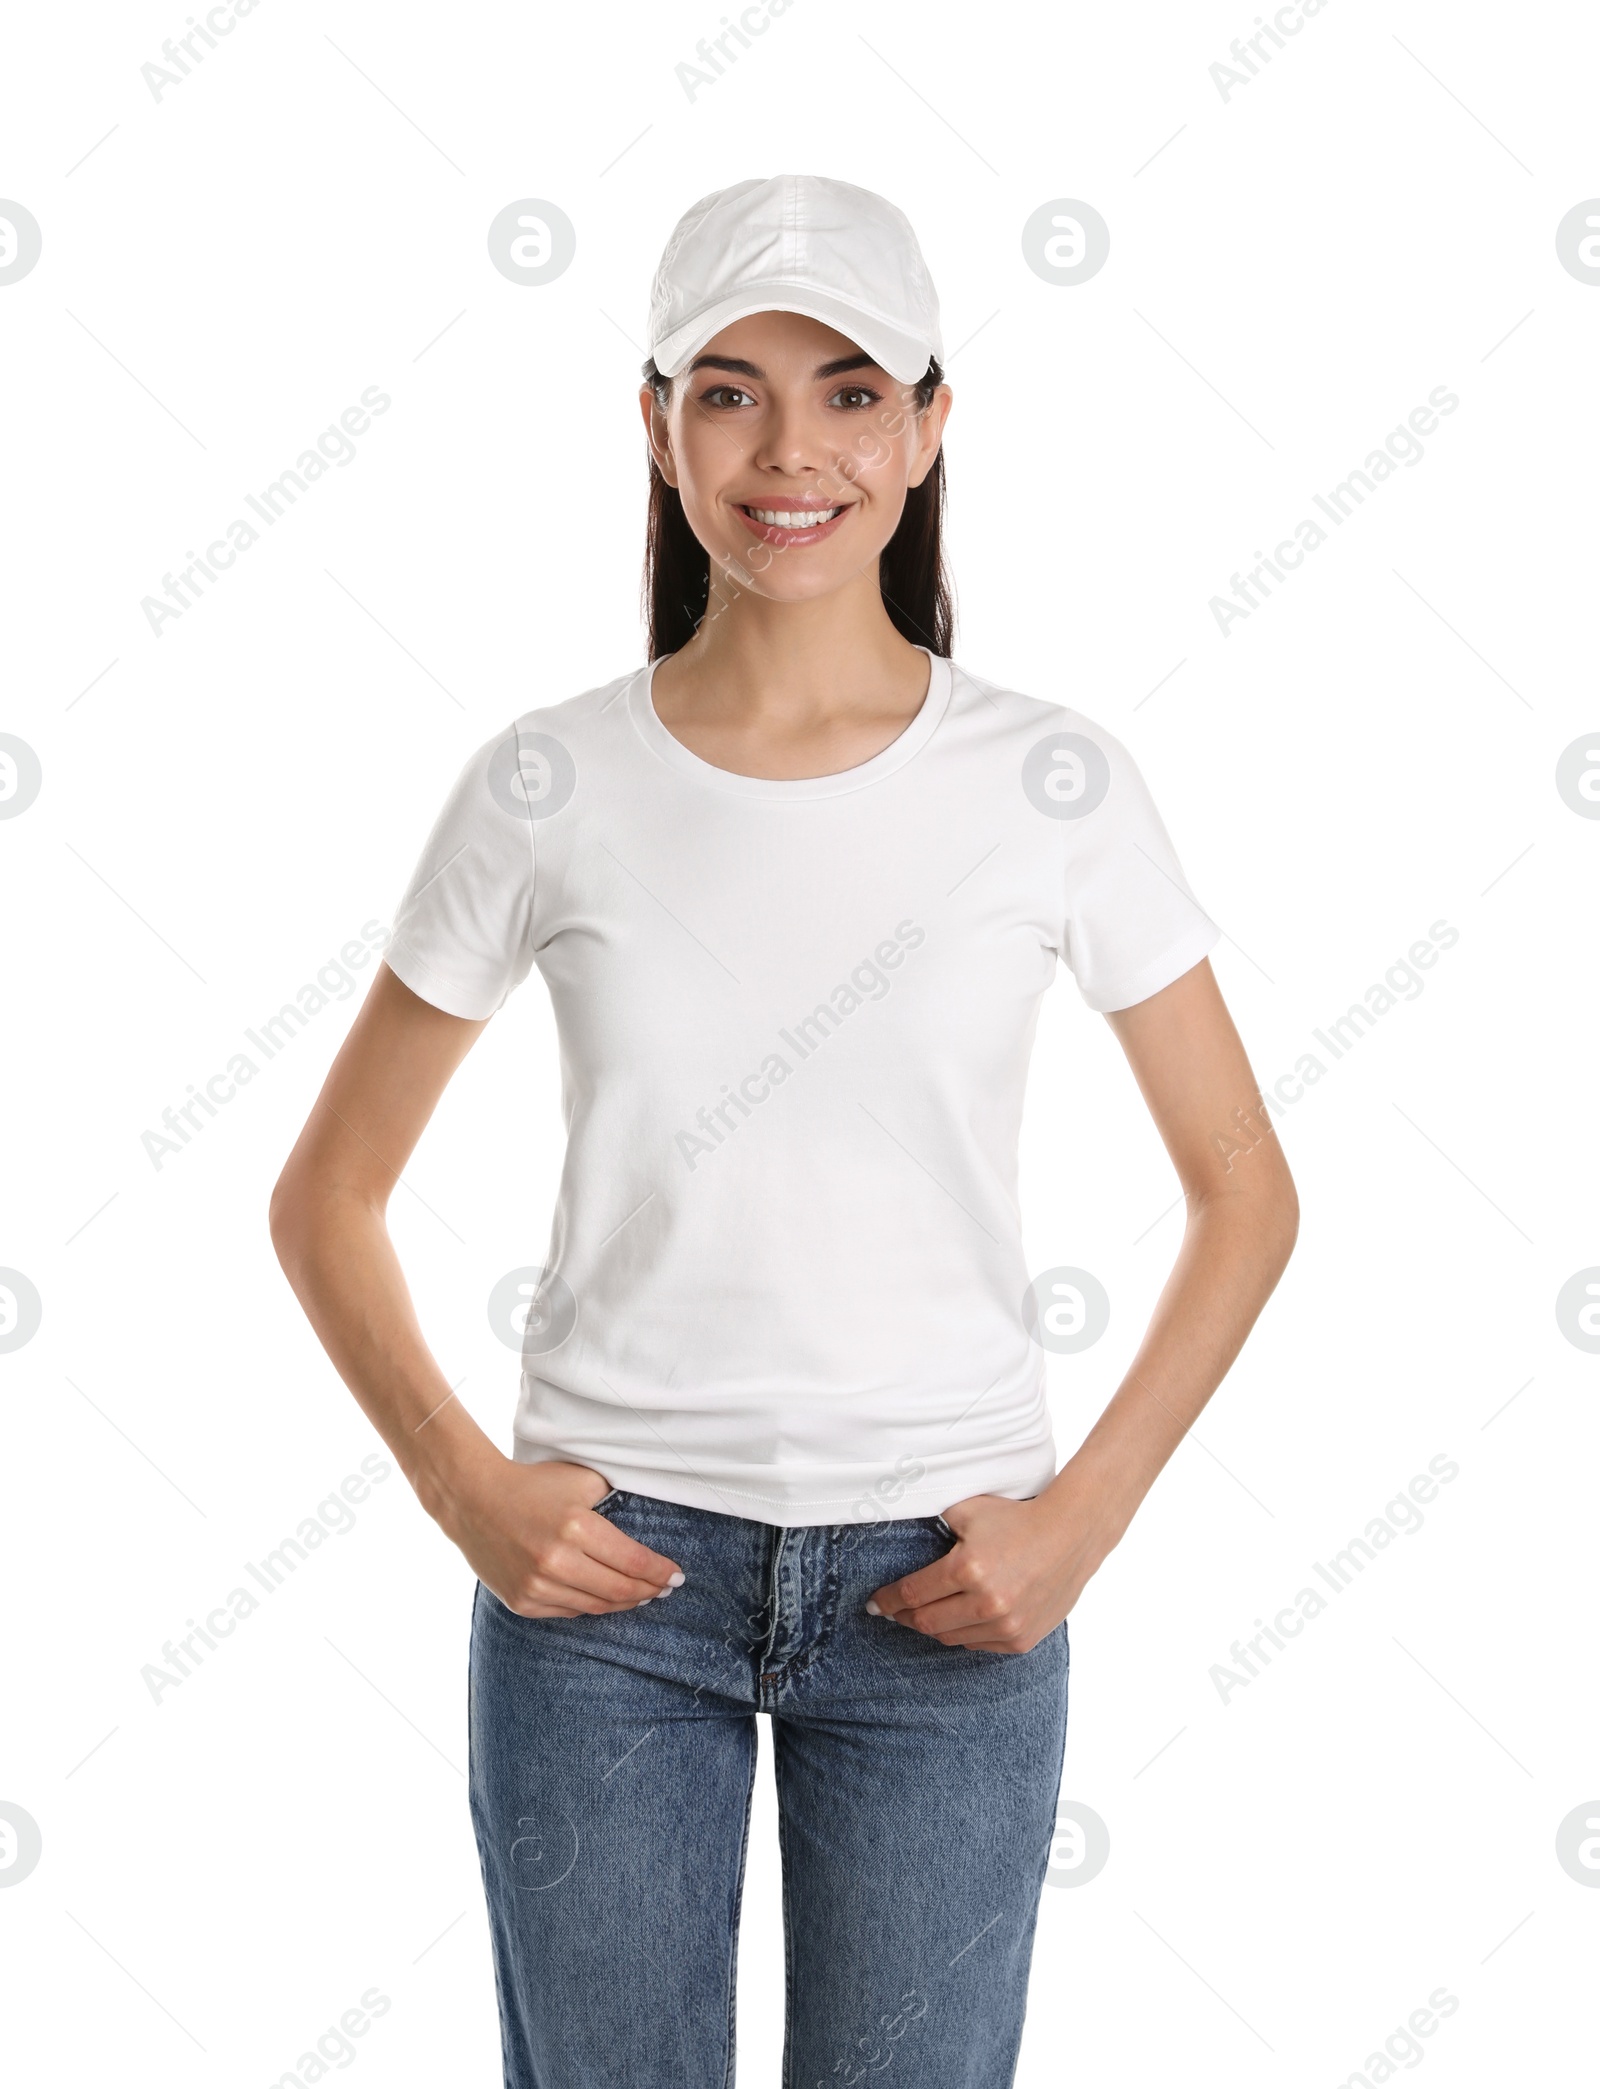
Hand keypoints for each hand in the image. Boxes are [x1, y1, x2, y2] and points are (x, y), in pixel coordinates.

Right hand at [434, 1453, 683, 1618]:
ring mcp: (537, 1586)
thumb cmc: (532, 1485)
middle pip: (620, 1590)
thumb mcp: (580, 1479)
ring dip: (624, 1603)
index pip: (634, 1561)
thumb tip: (649, 1521)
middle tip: (665, 1588)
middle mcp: (557, 1562)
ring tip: (640, 1596)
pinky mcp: (522, 1602)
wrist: (473, 1501)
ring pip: (596, 1606)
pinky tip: (604, 1598)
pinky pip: (569, 1612)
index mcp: (576, 1528)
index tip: (677, 1576)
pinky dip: (591, 1606)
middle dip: (649, 1591)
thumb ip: (615, 1497)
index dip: (661, 1572)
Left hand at [868, 1471, 1124, 1652]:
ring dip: (935, 1626)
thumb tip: (897, 1523)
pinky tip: (962, 1618)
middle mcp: (986, 1603)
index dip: (887, 1600)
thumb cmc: (1017, 1517)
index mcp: (967, 1569)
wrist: (1071, 1534)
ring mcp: (1006, 1626)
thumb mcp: (968, 1510)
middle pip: (926, 1622)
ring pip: (951, 1638)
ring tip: (927, 1613)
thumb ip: (934, 1521)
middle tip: (894, 1611)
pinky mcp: (1022, 1640)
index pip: (912, 1594)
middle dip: (904, 1617)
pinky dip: (966, 1633)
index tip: (873, 1604)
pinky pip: (979, 1645)